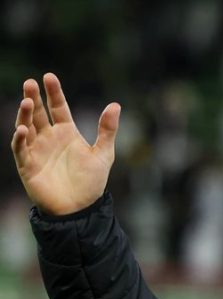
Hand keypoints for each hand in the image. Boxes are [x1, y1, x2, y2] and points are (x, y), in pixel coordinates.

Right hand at [10, 73, 119, 215]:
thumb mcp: (104, 154)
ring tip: (27, 101)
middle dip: (34, 98)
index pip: (58, 108)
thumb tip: (115, 104)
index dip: (54, 93)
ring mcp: (37, 150)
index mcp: (67, 133)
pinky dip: (20, 139)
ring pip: (27, 127)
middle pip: (39, 113)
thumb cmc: (91, 183)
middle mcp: (49, 138)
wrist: (80, 209)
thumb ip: (108, 130)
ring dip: (25, 115)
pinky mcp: (27, 165)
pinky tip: (23, 129)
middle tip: (30, 83)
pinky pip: (20, 149)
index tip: (49, 77)